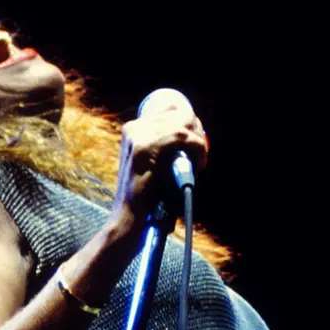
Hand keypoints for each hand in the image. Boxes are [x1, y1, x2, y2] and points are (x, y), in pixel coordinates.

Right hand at [109, 97, 208, 235]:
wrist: (128, 218)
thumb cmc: (145, 196)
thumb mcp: (152, 164)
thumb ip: (165, 148)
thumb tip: (194, 134)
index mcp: (133, 129)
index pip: (169, 111)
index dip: (190, 123)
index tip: (198, 141)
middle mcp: (134, 128)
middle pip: (177, 115)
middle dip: (196, 131)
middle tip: (201, 152)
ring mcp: (138, 137)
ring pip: (182, 125)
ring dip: (197, 142)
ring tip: (200, 160)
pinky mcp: (146, 148)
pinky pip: (182, 137)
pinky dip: (196, 148)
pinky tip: (199, 163)